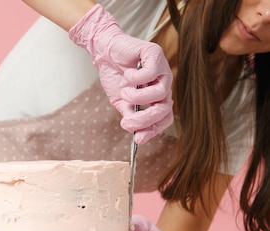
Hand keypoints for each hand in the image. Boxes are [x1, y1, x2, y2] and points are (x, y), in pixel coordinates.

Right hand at [69, 4, 172, 143]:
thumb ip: (131, 117)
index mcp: (157, 97)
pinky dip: (136, 78)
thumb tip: (137, 137)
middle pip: (165, 108)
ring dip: (138, 97)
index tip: (137, 138)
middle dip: (145, 118)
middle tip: (127, 119)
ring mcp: (162, 69)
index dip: (153, 129)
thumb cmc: (115, 76)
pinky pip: (151, 73)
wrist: (104, 54)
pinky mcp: (155, 54)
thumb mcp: (121, 103)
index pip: (164, 118)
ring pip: (161, 92)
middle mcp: (163, 84)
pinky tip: (127, 74)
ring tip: (124, 92)